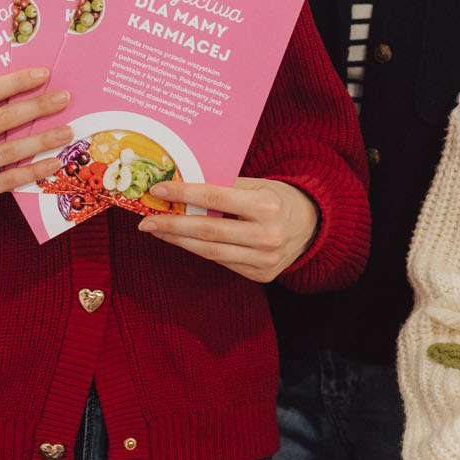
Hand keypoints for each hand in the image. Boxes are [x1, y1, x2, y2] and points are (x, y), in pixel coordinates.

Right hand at [0, 67, 72, 220]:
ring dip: (43, 140)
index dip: (16, 82)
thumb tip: (32, 88)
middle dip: (37, 107)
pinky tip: (55, 162)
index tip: (44, 74)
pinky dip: (34, 170)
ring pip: (9, 150)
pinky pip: (9, 179)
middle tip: (64, 99)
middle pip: (1, 119)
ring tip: (67, 131)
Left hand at [139, 178, 318, 282]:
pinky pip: (222, 261)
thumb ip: (225, 186)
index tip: (158, 190)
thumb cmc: (279, 198)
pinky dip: (199, 250)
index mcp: (267, 205)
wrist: (313, 225)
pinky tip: (182, 241)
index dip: (184, 194)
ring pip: (210, 251)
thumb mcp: (259, 184)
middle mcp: (267, 235)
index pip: (216, 198)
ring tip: (157, 231)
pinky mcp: (261, 275)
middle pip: (208, 231)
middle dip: (172, 225)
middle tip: (146, 220)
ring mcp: (265, 259)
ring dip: (179, 241)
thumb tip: (182, 185)